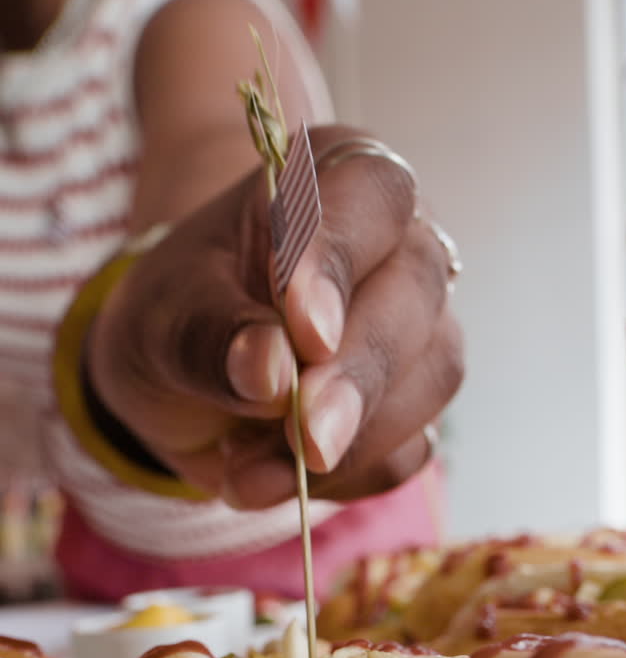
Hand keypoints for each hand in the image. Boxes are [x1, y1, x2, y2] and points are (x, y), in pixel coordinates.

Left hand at [89, 123, 464, 508]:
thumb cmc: (175, 315)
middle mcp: (398, 246)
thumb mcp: (162, 316)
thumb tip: (271, 372)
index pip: (372, 195)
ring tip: (248, 471)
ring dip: (349, 440)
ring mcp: (418, 330)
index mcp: (339, 178)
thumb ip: (211, 335)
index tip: (304, 332)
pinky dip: (344, 477)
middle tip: (302, 437)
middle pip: (417, 296)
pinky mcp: (413, 408)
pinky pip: (409, 449)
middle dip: (358, 375)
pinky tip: (272, 479)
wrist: (176, 381)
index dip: (342, 261)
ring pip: (431, 377)